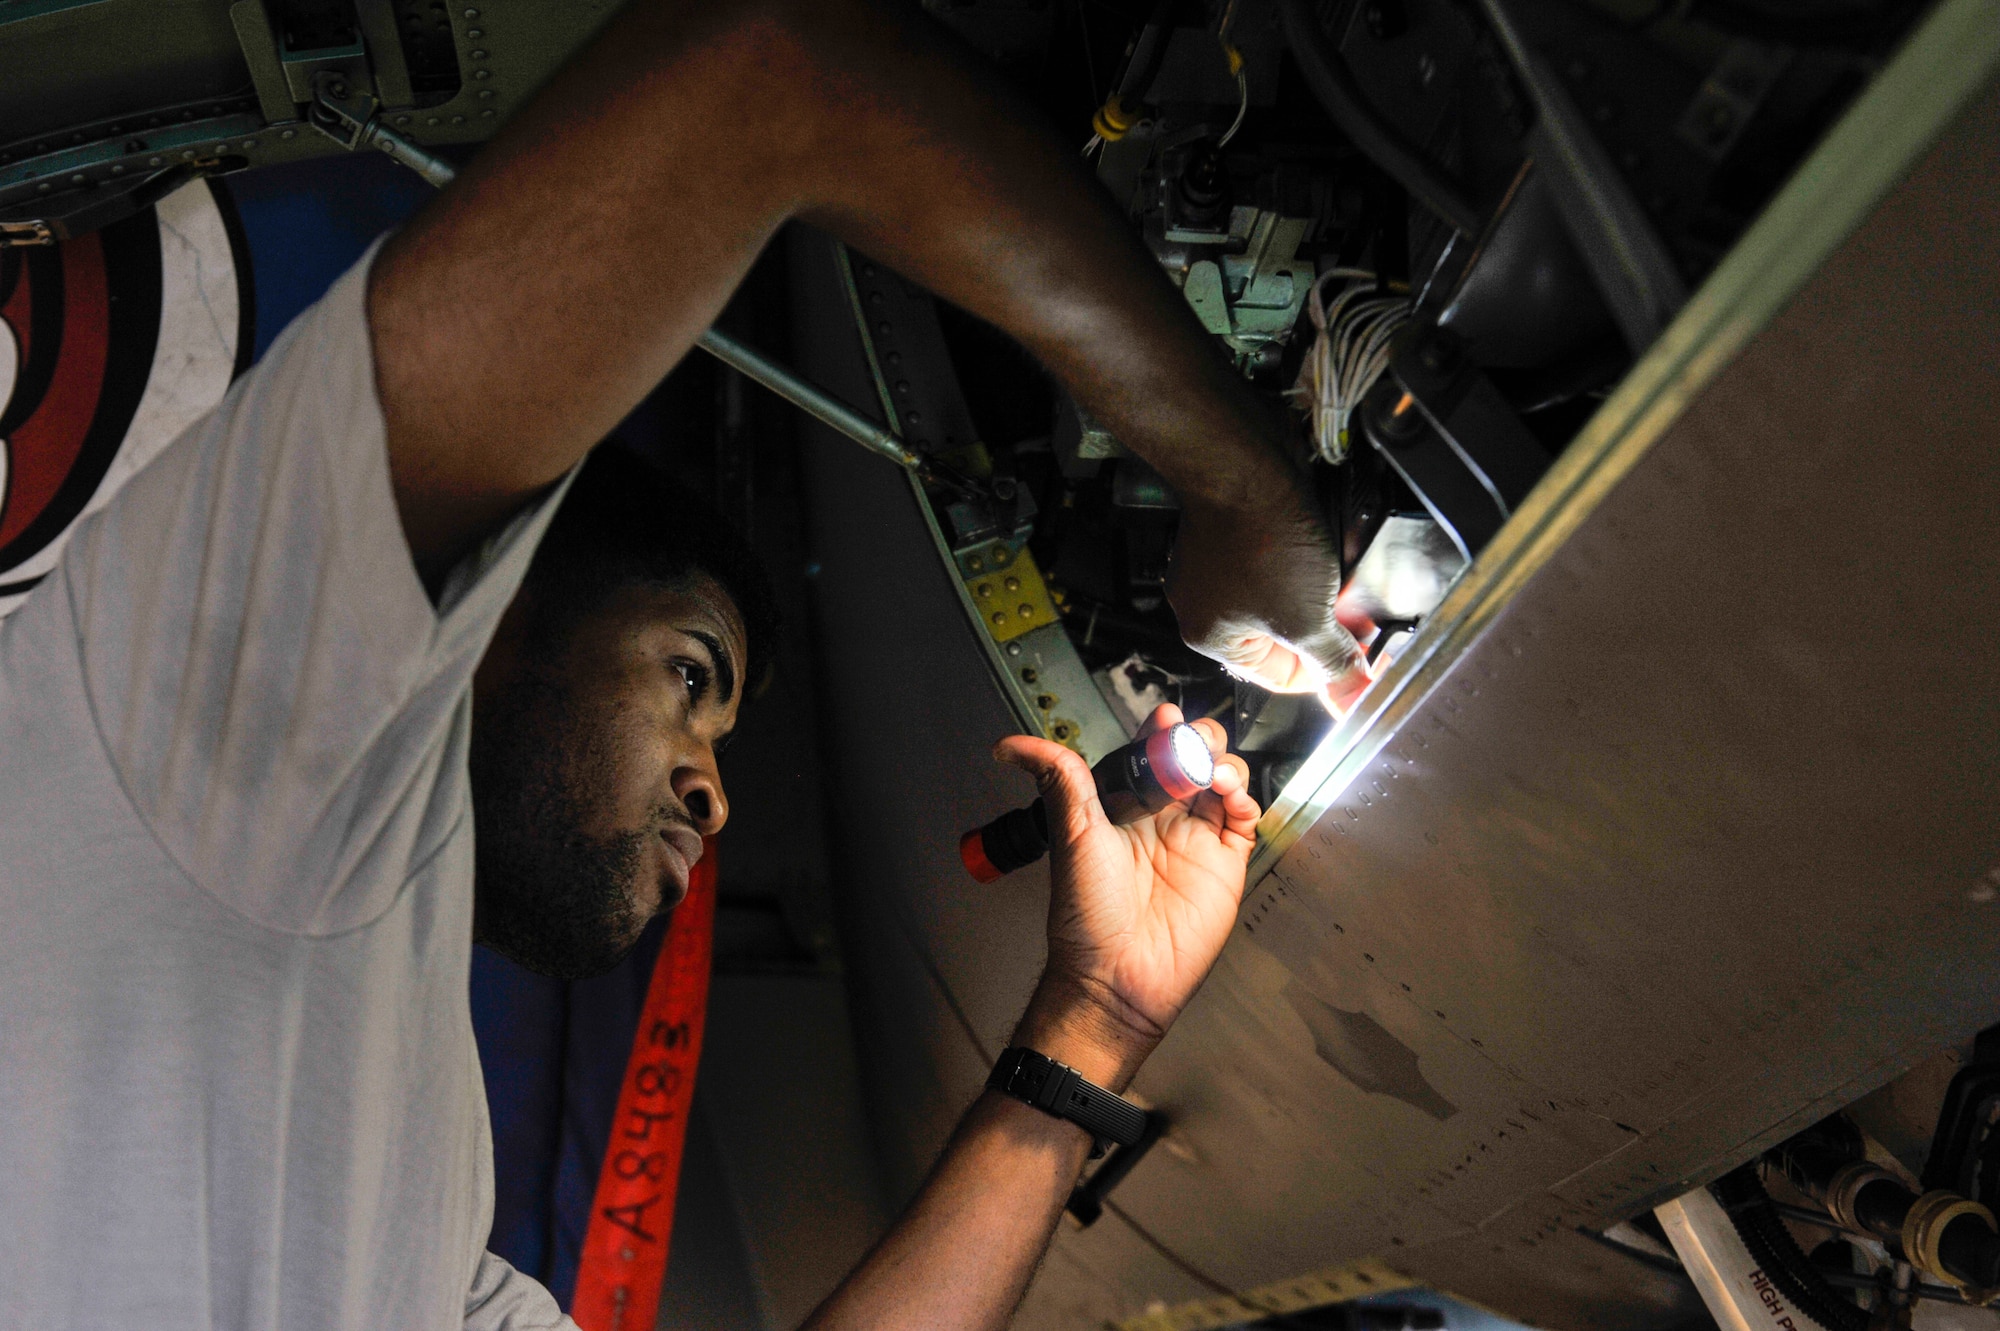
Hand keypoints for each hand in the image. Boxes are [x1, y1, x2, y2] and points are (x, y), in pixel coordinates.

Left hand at [993, 706, 1258, 1089]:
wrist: (1118, 975)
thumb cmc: (1087, 912)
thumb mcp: (1071, 834)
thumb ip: (1057, 779)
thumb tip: (1009, 745)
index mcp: (1124, 805)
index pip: (1150, 750)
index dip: (1162, 729)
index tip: (1163, 718)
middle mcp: (1162, 817)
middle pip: (1195, 758)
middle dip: (1200, 739)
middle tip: (1191, 746)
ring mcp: (1196, 839)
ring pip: (1224, 781)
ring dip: (1225, 765)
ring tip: (1211, 774)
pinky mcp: (1224, 864)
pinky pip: (1245, 820)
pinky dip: (1245, 799)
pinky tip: (1230, 797)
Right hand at [1169, 487, 1373, 716]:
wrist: (1245, 462)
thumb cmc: (1260, 539)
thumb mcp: (1307, 617)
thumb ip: (1331, 661)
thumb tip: (1349, 698)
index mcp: (1210, 637)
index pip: (1279, 677)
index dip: (1324, 669)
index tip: (1358, 658)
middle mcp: (1206, 605)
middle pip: (1281, 637)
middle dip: (1321, 627)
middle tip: (1354, 616)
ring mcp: (1216, 565)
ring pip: (1281, 599)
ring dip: (1315, 594)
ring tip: (1339, 579)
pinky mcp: (1232, 534)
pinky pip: (1274, 565)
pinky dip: (1301, 563)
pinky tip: (1320, 549)